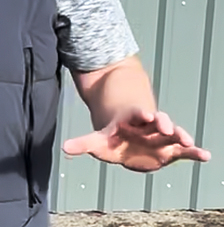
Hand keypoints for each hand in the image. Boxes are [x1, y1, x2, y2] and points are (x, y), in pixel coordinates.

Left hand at [62, 107, 210, 171]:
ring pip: (173, 134)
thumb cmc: (113, 138)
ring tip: (188, 141)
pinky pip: (185, 151)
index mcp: (131, 121)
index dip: (141, 114)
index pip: (136, 115)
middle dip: (163, 122)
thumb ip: (83, 144)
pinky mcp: (171, 150)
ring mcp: (162, 137)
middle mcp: (149, 126)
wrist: (128, 141)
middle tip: (167, 126)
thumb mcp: (98, 141)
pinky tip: (206, 156)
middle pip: (158, 121)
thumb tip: (63, 148)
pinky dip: (195, 153)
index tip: (146, 114)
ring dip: (180, 136)